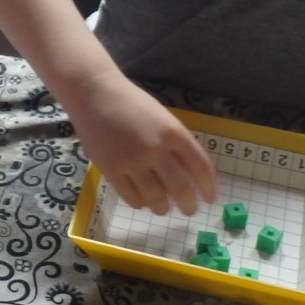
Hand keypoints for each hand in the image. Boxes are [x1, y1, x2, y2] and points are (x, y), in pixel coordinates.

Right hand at [69, 74, 218, 216]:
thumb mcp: (162, 118)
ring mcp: (132, 161)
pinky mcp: (111, 170)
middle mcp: (156, 148)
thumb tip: (191, 175)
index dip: (208, 186)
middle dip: (188, 204)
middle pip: (180, 188)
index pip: (200, 166)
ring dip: (163, 207)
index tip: (210, 199)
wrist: (94, 94)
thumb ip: (176, 144)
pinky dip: (140, 203)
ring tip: (163, 208)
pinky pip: (131, 197)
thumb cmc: (131, 103)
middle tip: (188, 209)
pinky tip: (142, 200)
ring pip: (155, 198)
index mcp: (173, 132)